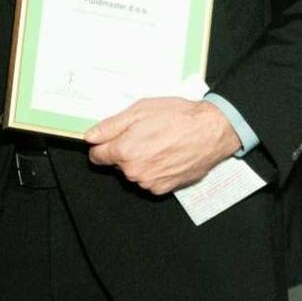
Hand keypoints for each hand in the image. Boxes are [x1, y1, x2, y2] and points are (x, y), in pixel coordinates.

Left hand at [82, 97, 240, 194]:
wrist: (211, 131)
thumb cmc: (178, 118)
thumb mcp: (139, 111)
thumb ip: (110, 126)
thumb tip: (90, 136)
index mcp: (124, 151)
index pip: (96, 155)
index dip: (102, 145)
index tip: (111, 138)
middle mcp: (134, 171)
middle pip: (116, 164)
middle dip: (124, 150)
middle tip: (143, 134)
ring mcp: (150, 182)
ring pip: (133, 172)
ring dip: (140, 161)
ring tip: (159, 143)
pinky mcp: (165, 188)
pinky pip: (149, 180)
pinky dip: (154, 170)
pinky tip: (166, 155)